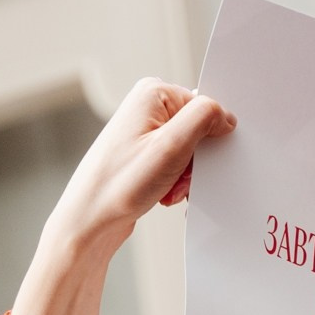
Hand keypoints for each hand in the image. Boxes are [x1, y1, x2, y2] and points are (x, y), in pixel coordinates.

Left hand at [5, 79, 235, 314]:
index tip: (194, 158)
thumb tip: (225, 114)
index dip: (208, 137)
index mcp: (153, 93)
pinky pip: (176, 167)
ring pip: (189, 153)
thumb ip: (205, 118)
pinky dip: (175, 184)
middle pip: (198, 131)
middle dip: (195, 162)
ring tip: (165, 190)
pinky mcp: (142, 156)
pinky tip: (160, 194)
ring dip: (186, 177)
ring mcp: (143, 133)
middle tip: (176, 178)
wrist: (89, 222)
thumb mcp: (172, 146)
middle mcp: (146, 108)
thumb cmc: (119, 186)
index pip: (205, 107)